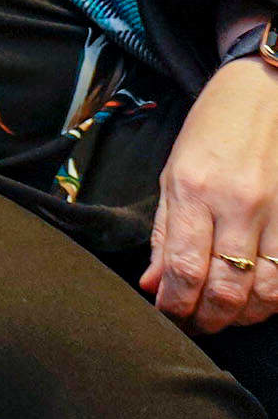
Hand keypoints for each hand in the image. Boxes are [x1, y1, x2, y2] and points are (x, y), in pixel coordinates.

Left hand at [142, 54, 277, 332]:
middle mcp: (238, 205)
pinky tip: (256, 299)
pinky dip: (273, 299)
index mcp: (194, 190)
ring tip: (224, 315)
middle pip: (228, 289)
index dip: (176, 305)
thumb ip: (165, 233)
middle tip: (195, 324)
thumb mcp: (172, 173)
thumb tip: (153, 284)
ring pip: (266, 292)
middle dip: (208, 319)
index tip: (168, 315)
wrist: (264, 94)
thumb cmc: (212, 131)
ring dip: (243, 316)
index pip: (185, 268)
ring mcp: (277, 213)